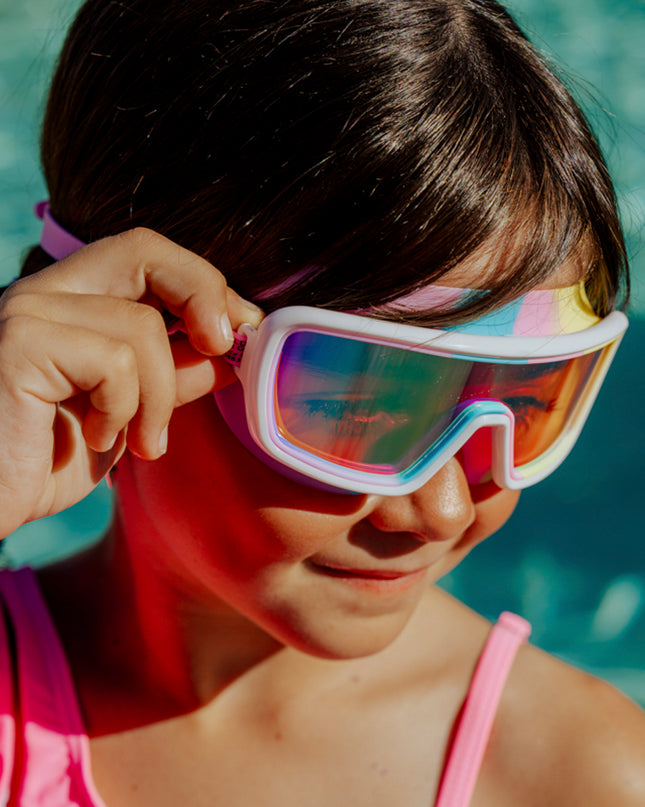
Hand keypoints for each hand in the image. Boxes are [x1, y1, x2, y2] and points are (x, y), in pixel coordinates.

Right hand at [0, 228, 262, 538]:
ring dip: (160, 397)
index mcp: (70, 299)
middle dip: (202, 294)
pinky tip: (99, 438)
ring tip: (144, 441)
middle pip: (143, 250)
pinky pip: (115, 362)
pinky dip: (124, 409)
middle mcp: (43, 292)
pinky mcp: (20, 344)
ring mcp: (26, 312)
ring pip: (142, 327)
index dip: (203, 285)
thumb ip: (176, 373)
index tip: (240, 330)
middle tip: (221, 346)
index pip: (145, 254)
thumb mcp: (133, 411)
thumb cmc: (50, 461)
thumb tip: (234, 349)